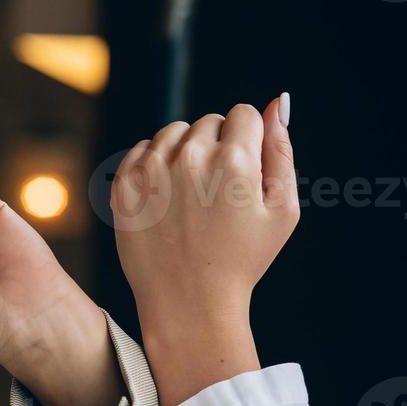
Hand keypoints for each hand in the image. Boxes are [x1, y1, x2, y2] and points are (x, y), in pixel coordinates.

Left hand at [113, 96, 298, 405]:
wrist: (189, 303)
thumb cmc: (243, 260)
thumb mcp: (282, 211)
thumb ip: (281, 151)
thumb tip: (279, 101)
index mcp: (234, 161)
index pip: (244, 114)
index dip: (249, 143)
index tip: (244, 176)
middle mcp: (191, 158)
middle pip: (210, 122)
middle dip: (219, 148)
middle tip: (219, 197)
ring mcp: (152, 170)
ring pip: (175, 132)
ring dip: (187, 152)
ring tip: (194, 198)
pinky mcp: (124, 185)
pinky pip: (143, 149)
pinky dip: (156, 166)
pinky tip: (169, 200)